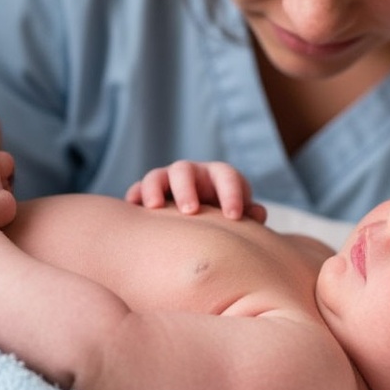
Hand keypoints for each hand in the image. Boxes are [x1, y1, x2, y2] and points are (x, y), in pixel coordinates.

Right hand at [126, 160, 266, 222]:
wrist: (202, 218)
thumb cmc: (225, 216)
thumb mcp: (240, 213)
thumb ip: (249, 214)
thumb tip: (257, 214)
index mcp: (218, 176)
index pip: (226, 177)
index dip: (232, 194)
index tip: (234, 217)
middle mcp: (192, 174)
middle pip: (185, 171)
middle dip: (187, 190)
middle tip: (191, 211)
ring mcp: (167, 181)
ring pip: (157, 177)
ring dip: (154, 190)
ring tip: (154, 207)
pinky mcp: (147, 193)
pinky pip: (137, 190)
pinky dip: (134, 196)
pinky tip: (132, 208)